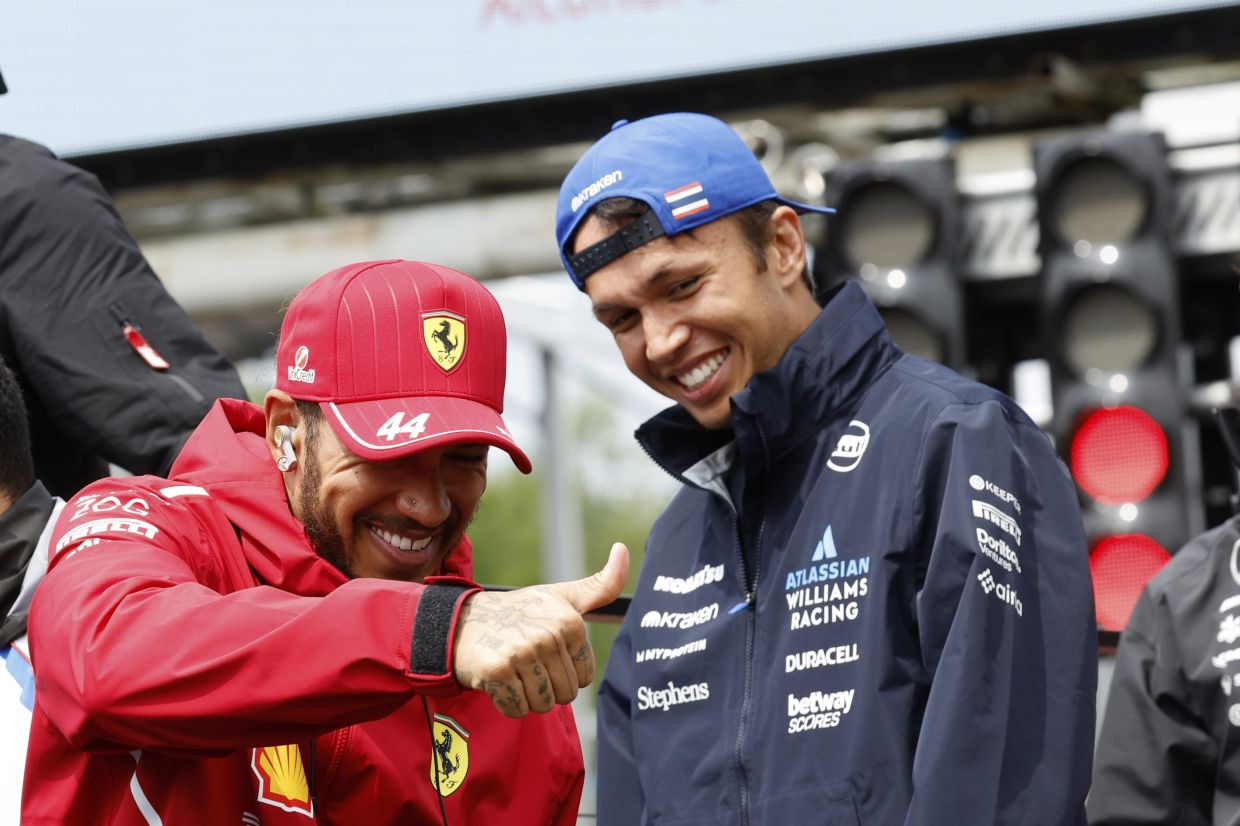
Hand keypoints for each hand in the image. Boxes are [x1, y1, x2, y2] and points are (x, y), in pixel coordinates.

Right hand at [452, 542, 628, 717]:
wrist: (464, 621)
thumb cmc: (521, 612)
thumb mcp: (563, 597)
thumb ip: (601, 585)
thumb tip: (623, 549)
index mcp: (569, 622)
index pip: (584, 678)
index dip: (566, 671)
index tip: (547, 653)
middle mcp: (548, 636)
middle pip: (565, 694)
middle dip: (548, 686)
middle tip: (528, 663)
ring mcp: (522, 653)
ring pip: (543, 705)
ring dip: (528, 697)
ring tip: (515, 671)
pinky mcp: (497, 671)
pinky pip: (517, 709)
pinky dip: (508, 703)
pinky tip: (499, 681)